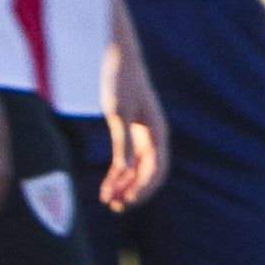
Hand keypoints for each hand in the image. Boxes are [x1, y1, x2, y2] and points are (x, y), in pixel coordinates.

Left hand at [99, 34, 167, 209]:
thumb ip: (122, 142)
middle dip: (133, 192)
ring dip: (124, 186)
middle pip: (148, 174)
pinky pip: (126, 160)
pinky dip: (118, 174)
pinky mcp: (129, 133)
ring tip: (108, 201)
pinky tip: (107, 186)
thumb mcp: (118, 112)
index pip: (157, 169)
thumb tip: (124, 171)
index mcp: (157, 132)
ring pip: (137, 170)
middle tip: (114, 206)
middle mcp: (153, 137)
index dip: (144, 189)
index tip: (127, 201)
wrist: (117, 57)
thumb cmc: (119, 81)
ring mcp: (142, 136)